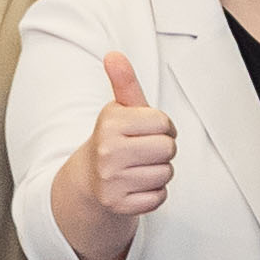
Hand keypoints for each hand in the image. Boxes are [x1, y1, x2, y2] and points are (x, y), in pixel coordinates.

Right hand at [78, 49, 178, 219]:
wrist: (91, 179)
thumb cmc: (116, 139)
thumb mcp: (120, 110)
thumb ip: (124, 82)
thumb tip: (113, 55)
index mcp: (110, 122)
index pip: (165, 123)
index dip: (162, 127)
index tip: (146, 131)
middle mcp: (107, 151)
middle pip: (169, 149)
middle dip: (163, 150)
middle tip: (143, 151)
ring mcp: (111, 180)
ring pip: (166, 174)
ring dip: (158, 172)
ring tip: (138, 168)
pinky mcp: (118, 204)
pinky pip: (159, 197)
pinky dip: (153, 193)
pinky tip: (136, 186)